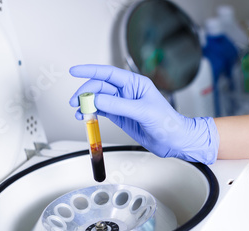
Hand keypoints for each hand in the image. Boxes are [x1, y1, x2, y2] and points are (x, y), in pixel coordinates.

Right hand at [69, 64, 218, 164]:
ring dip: (86, 104)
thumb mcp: (143, 111)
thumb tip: (97, 99)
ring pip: (98, 99)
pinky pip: (102, 111)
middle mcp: (127, 92)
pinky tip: (84, 116)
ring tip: (77, 111)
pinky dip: (91, 113)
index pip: (108, 73)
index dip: (90, 71)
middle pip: (100, 87)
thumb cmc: (167, 123)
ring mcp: (123, 105)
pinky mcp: (121, 117)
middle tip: (75, 102)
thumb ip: (118, 105)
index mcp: (135, 83)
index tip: (75, 71)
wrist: (174, 141)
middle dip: (85, 93)